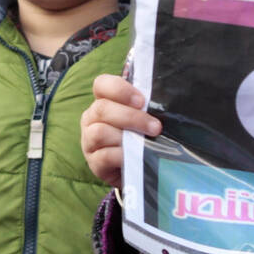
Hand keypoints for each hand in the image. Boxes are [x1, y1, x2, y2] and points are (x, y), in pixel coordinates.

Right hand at [79, 73, 160, 188]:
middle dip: (132, 117)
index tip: (141, 101)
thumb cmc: (142, 137)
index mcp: (104, 101)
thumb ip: (147, 108)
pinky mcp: (94, 163)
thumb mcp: (144, 119)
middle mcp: (92, 118)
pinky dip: (121, 155)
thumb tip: (164, 103)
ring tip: (146, 143)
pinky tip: (136, 157)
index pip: (102, 84)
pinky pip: (104, 156)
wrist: (138, 169)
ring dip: (127, 137)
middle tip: (155, 127)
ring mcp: (89, 141)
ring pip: (100, 132)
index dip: (120, 90)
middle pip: (102, 108)